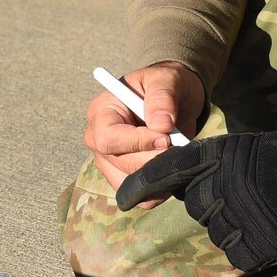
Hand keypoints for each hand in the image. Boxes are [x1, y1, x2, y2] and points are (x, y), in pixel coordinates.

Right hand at [86, 63, 204, 204]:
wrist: (175, 100)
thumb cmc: (165, 84)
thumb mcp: (166, 79)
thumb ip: (162, 96)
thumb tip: (161, 123)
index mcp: (101, 112)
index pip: (108, 138)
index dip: (137, 142)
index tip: (166, 137)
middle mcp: (99, 139)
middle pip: (121, 163)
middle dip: (154, 158)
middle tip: (178, 145)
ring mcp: (110, 162)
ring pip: (130, 184)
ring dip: (158, 175)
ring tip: (176, 154)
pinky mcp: (125, 178)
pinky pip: (140, 197)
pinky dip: (159, 190)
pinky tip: (171, 170)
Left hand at [115, 129, 276, 276]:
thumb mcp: (243, 149)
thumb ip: (212, 164)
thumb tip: (186, 183)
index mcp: (214, 159)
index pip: (165, 171)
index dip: (141, 186)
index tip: (123, 198)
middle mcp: (217, 190)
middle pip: (196, 204)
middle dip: (213, 201)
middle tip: (247, 193)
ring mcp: (233, 221)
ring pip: (217, 228)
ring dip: (235, 222)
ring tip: (265, 208)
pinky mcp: (250, 249)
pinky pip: (238, 250)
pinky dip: (251, 244)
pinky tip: (272, 227)